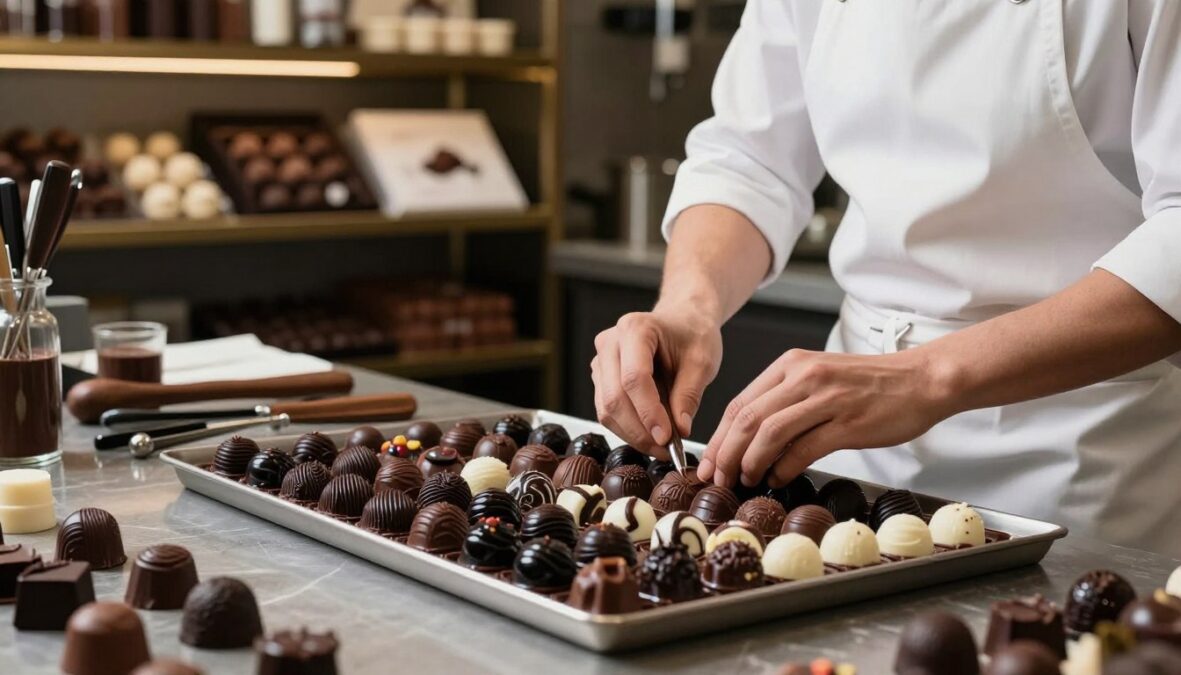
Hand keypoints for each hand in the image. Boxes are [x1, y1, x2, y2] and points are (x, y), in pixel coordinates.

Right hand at [591, 310, 722, 458]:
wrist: (682, 321)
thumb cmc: (693, 335)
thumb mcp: (702, 361)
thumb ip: (689, 395)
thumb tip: (679, 430)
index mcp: (635, 328)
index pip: (634, 378)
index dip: (648, 412)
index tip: (667, 437)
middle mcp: (610, 342)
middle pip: (614, 397)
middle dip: (639, 430)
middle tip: (666, 449)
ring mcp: (601, 360)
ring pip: (606, 409)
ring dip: (632, 434)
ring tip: (661, 446)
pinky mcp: (601, 378)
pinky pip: (606, 410)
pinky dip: (627, 428)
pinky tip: (650, 435)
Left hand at [699, 347, 955, 487]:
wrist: (922, 379)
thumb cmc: (870, 385)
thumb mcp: (818, 380)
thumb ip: (785, 402)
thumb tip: (751, 442)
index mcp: (790, 365)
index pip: (739, 403)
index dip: (719, 438)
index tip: (709, 463)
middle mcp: (803, 377)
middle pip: (746, 419)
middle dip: (725, 454)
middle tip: (717, 479)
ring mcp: (825, 399)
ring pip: (769, 433)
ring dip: (750, 463)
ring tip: (745, 481)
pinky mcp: (848, 422)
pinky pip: (804, 448)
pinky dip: (784, 467)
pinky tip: (778, 478)